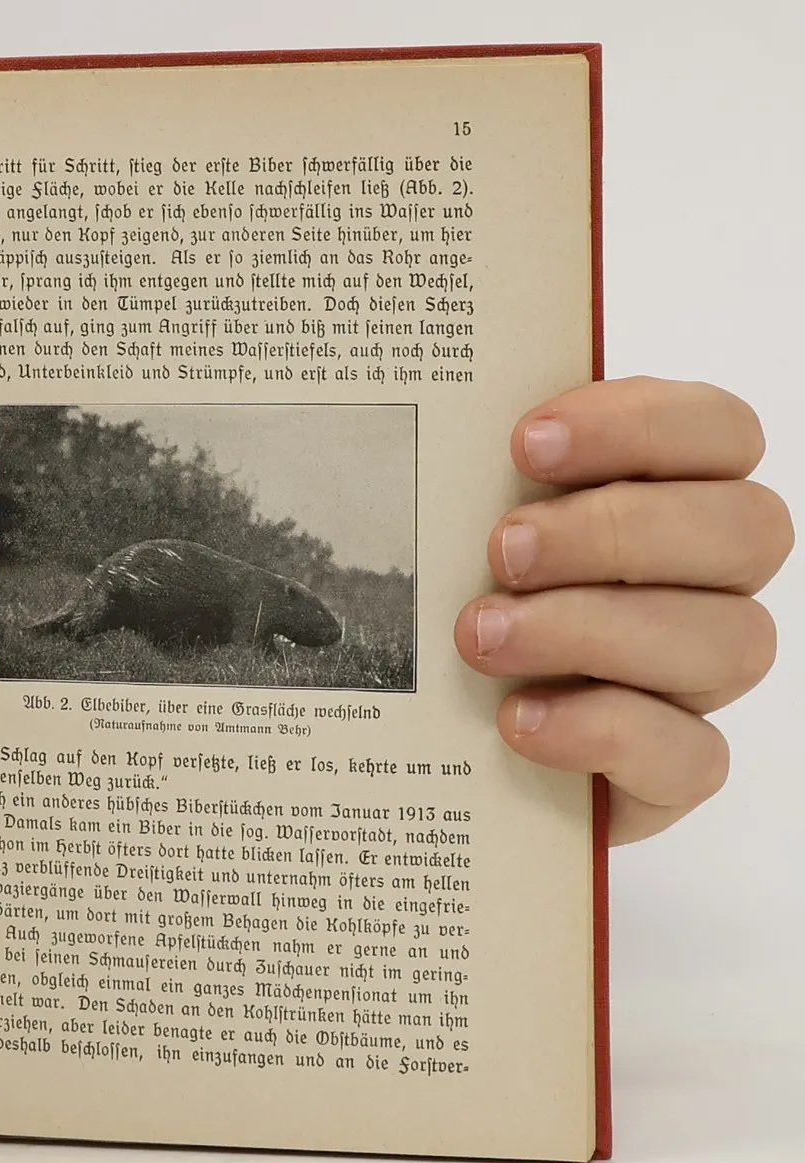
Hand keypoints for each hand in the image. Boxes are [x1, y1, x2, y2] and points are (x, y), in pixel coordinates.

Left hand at [456, 377, 790, 843]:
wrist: (430, 739)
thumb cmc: (452, 597)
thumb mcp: (450, 519)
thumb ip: (467, 463)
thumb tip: (415, 389)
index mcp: (675, 494)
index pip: (722, 432)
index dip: (641, 425)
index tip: (526, 444)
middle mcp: (708, 584)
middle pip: (747, 531)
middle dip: (617, 531)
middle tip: (502, 549)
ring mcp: (697, 681)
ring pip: (728, 641)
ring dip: (595, 629)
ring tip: (481, 636)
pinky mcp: (672, 773)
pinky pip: (691, 755)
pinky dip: (603, 731)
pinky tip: (518, 720)